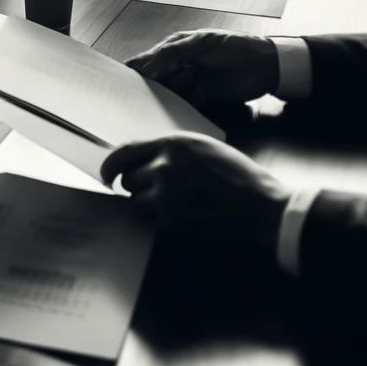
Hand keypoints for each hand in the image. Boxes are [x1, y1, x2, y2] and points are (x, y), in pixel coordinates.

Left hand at [99, 133, 291, 248]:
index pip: (123, 152)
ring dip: (150, 204)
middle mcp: (163, 167)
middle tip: (161, 190)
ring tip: (180, 202)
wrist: (260, 206)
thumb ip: (170, 149)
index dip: (109, 165)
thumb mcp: (202, 147)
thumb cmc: (237, 174)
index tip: (106, 174)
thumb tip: (141, 159)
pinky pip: (153, 220)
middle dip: (139, 185)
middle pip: (128, 179)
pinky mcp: (171, 221)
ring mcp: (165, 196)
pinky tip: (188, 214)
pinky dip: (164, 220)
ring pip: (137, 201)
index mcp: (171, 144)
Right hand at [126, 29, 280, 107]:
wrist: (264, 65)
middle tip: (151, 87)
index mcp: (174, 49)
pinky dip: (184, 103)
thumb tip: (146, 68)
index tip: (120, 78)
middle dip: (150, 84)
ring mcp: (188, 85)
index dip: (133, 68)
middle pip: (153, 81)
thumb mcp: (200, 43)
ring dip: (171, 92)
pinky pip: (183, 106)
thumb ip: (171, 53)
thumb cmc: (233, 46)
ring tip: (186, 83)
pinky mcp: (200, 101)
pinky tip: (194, 95)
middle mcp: (177, 68)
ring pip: (166, 94)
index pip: (146, 60)